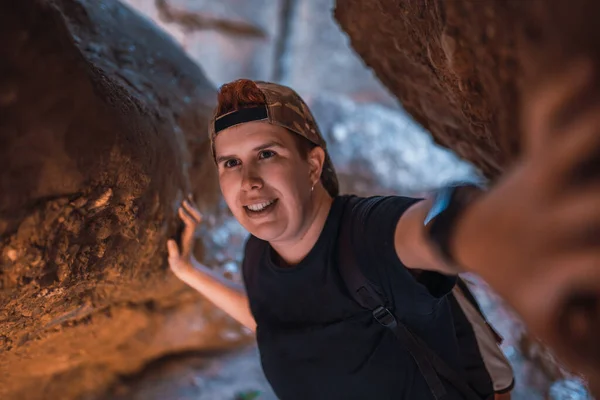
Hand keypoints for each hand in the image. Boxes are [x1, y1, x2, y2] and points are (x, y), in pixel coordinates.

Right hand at [167, 196, 202, 279]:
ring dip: (193, 207)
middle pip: (197, 218)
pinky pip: (191, 218)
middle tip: (184, 200)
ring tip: (188, 196)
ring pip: (196, 217)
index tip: (180, 209)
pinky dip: (190, 210)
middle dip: (192, 209)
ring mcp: (190, 231)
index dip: (187, 216)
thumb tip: (170, 241)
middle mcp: (191, 232)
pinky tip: (186, 203)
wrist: (186, 267)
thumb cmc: (179, 264)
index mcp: (188, 238)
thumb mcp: (175, 260)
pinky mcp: (187, 231)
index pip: (191, 224)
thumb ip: (173, 251)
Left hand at [454, 60, 599, 375]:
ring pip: (563, 146)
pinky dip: (560, 92)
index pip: (597, 266)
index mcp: (554, 258)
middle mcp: (548, 217)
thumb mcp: (540, 315)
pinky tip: (583, 73)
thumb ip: (571, 347)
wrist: (461, 237)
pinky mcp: (533, 155)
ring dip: (592, 130)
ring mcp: (538, 181)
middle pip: (593, 207)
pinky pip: (542, 114)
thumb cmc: (511, 277)